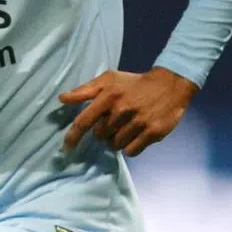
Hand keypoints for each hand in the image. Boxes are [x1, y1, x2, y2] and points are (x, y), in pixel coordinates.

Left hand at [58, 67, 198, 156]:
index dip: (73, 136)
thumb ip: (85, 90)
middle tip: (114, 122)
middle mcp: (122, 110)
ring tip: (126, 128)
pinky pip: (131, 151)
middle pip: (101, 136)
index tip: (67, 148)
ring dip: (117, 141)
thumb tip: (62, 99)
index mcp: (109, 96)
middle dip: (103, 133)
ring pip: (115, 145)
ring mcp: (138, 122)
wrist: (169, 84)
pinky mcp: (153, 133)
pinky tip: (135, 136)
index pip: (84, 121)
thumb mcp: (109, 79)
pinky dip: (130, 148)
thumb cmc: (134, 83)